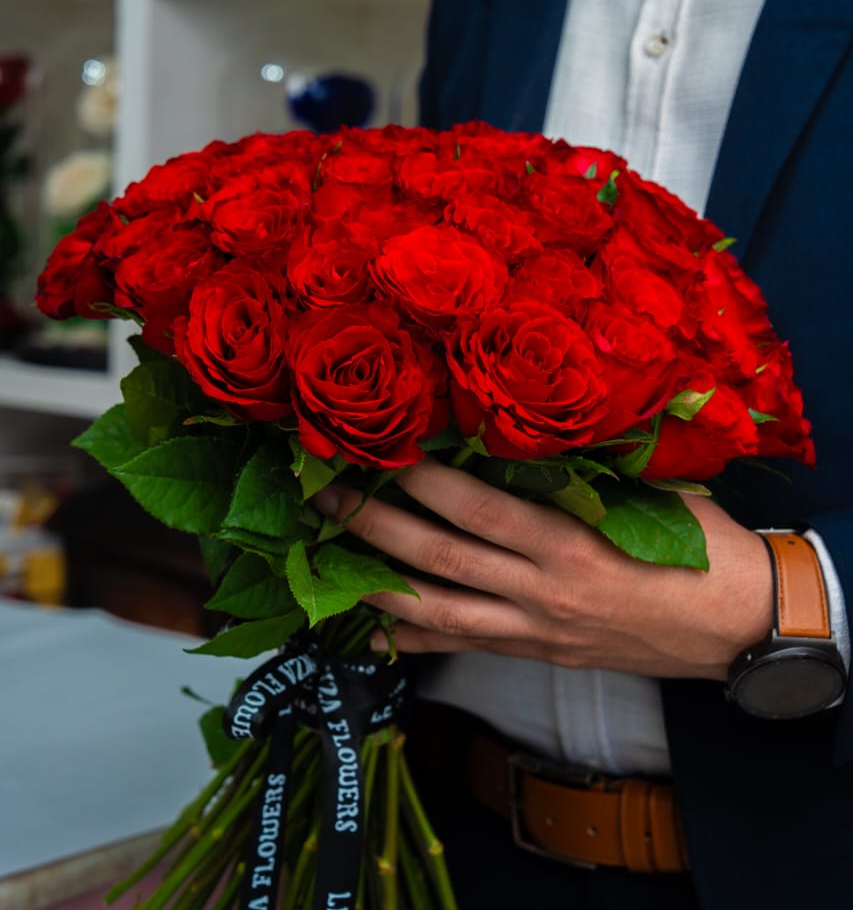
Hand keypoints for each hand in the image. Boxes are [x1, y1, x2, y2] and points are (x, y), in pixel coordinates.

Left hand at [315, 459, 773, 680]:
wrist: (738, 626)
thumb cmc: (704, 548)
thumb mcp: (652, 493)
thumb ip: (585, 465)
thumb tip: (525, 425)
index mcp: (571, 544)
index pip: (478, 510)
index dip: (422, 481)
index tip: (378, 447)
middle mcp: (543, 593)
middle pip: (441, 561)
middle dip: (375, 528)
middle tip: (323, 496)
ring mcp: (537, 630)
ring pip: (439, 613)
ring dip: (377, 586)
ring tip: (324, 558)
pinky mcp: (539, 653)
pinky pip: (464, 648)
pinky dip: (414, 639)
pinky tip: (372, 628)